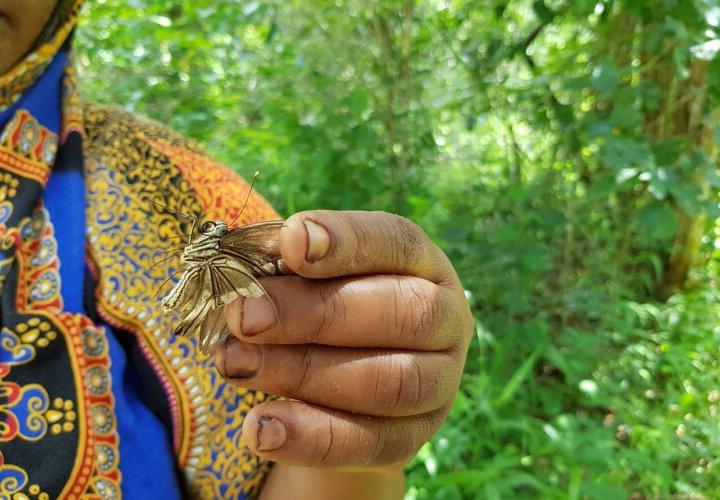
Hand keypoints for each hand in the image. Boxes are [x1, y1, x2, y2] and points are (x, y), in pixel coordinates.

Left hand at [215, 210, 472, 469]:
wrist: (340, 387)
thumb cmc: (322, 308)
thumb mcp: (308, 279)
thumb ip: (287, 269)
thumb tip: (244, 268)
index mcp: (420, 262)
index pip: (394, 242)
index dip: (345, 241)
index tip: (290, 241)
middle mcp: (444, 318)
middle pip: (400, 313)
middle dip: (314, 314)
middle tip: (242, 315)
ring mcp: (438, 382)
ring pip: (389, 382)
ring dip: (303, 373)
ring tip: (235, 365)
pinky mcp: (414, 437)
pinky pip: (369, 444)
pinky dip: (310, 438)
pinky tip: (257, 429)